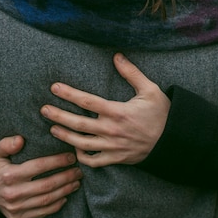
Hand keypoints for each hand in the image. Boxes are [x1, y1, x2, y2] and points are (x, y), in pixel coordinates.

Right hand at [0, 135, 82, 217]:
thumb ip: (5, 144)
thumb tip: (20, 139)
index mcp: (8, 175)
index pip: (39, 167)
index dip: (57, 162)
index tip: (71, 157)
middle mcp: (13, 193)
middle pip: (47, 186)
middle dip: (66, 177)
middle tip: (79, 170)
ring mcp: (15, 208)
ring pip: (46, 200)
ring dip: (65, 191)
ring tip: (76, 182)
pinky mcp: (17, 217)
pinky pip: (41, 213)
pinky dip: (55, 206)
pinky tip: (65, 197)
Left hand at [41, 53, 170, 166]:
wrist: (174, 140)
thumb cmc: (162, 113)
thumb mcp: (150, 89)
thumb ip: (131, 73)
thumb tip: (116, 56)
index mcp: (118, 111)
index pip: (87, 101)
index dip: (68, 94)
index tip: (54, 88)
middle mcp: (112, 130)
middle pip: (78, 123)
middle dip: (58, 115)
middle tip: (43, 109)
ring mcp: (112, 146)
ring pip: (81, 144)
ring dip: (64, 136)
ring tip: (52, 128)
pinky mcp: (116, 159)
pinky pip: (94, 161)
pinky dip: (81, 157)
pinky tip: (74, 149)